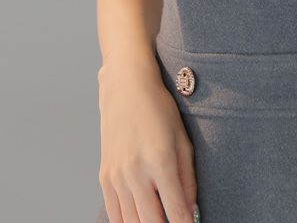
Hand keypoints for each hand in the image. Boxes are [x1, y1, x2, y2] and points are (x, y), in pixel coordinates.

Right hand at [98, 63, 197, 222]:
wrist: (126, 87)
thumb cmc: (160, 109)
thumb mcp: (182, 139)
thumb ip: (188, 178)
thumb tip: (192, 211)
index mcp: (160, 161)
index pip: (176, 212)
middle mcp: (136, 172)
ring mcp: (117, 176)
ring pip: (131, 222)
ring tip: (159, 221)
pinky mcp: (105, 177)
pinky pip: (114, 213)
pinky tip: (139, 220)